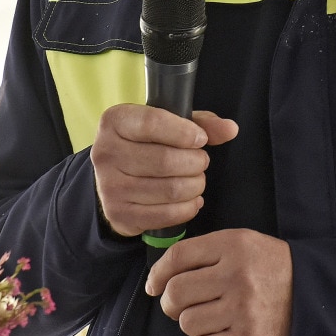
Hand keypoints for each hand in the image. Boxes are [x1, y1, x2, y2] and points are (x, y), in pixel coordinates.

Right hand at [91, 105, 236, 236]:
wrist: (117, 179)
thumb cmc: (148, 144)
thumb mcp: (170, 124)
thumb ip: (201, 123)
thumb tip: (230, 129)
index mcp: (115, 121)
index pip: (153, 123)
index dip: (184, 132)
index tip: (200, 139)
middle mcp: (105, 152)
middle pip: (165, 160)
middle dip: (195, 162)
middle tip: (200, 162)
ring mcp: (109, 186)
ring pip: (170, 189)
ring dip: (195, 185)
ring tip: (196, 179)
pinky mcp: (119, 214)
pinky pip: (166, 214)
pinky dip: (188, 207)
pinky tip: (191, 199)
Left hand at [144, 229, 292, 335]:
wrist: (314, 295)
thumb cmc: (272, 269)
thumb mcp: (244, 243)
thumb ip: (207, 251)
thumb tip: (162, 273)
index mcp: (234, 246)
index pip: (178, 257)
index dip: (158, 272)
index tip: (154, 284)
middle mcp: (237, 276)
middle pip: (176, 292)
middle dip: (170, 302)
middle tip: (180, 305)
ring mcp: (243, 309)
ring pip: (186, 322)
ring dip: (190, 324)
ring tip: (207, 319)